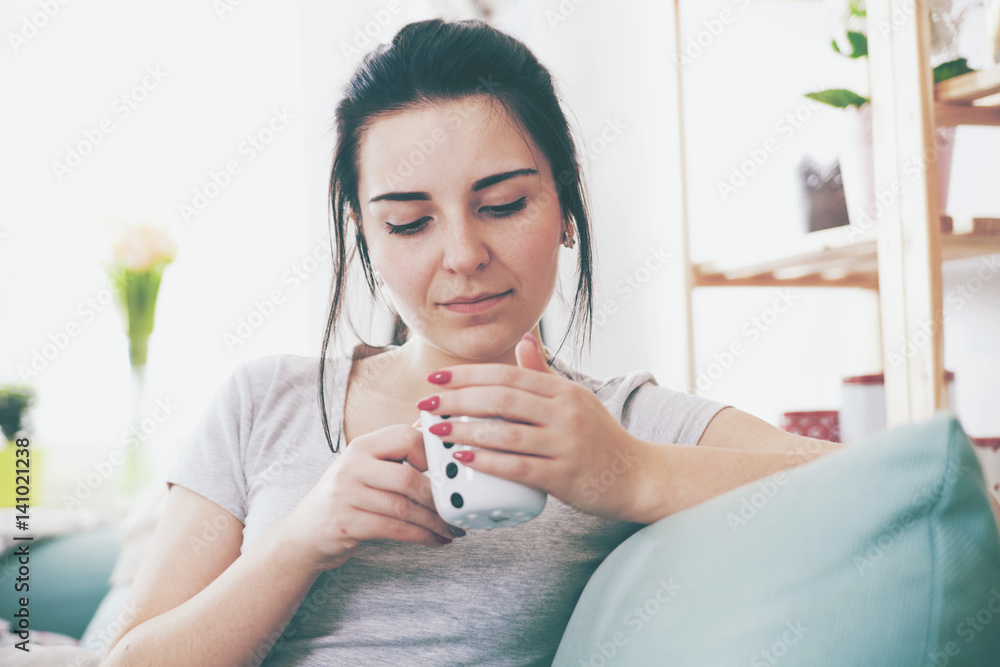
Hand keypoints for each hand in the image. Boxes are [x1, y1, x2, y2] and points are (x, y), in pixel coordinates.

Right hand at [281, 424, 461, 572]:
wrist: (304, 533)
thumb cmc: (346, 496)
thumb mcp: (365, 466)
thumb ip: (396, 449)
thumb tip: (432, 425)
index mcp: (361, 446)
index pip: (404, 436)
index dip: (430, 453)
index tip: (446, 472)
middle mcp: (351, 466)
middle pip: (407, 476)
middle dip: (437, 496)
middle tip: (456, 507)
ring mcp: (346, 496)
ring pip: (403, 507)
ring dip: (434, 522)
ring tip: (450, 528)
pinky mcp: (346, 525)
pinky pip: (394, 530)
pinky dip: (421, 536)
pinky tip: (435, 540)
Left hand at [415, 332, 645, 521]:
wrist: (639, 476)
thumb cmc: (600, 438)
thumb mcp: (576, 400)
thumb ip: (545, 374)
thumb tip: (522, 341)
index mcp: (563, 390)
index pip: (506, 375)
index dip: (467, 376)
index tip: (436, 379)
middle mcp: (565, 412)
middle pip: (501, 399)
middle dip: (457, 399)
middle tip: (426, 404)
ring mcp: (566, 444)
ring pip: (506, 432)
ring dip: (465, 431)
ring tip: (435, 432)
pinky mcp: (565, 475)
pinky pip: (519, 467)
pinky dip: (489, 462)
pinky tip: (464, 459)